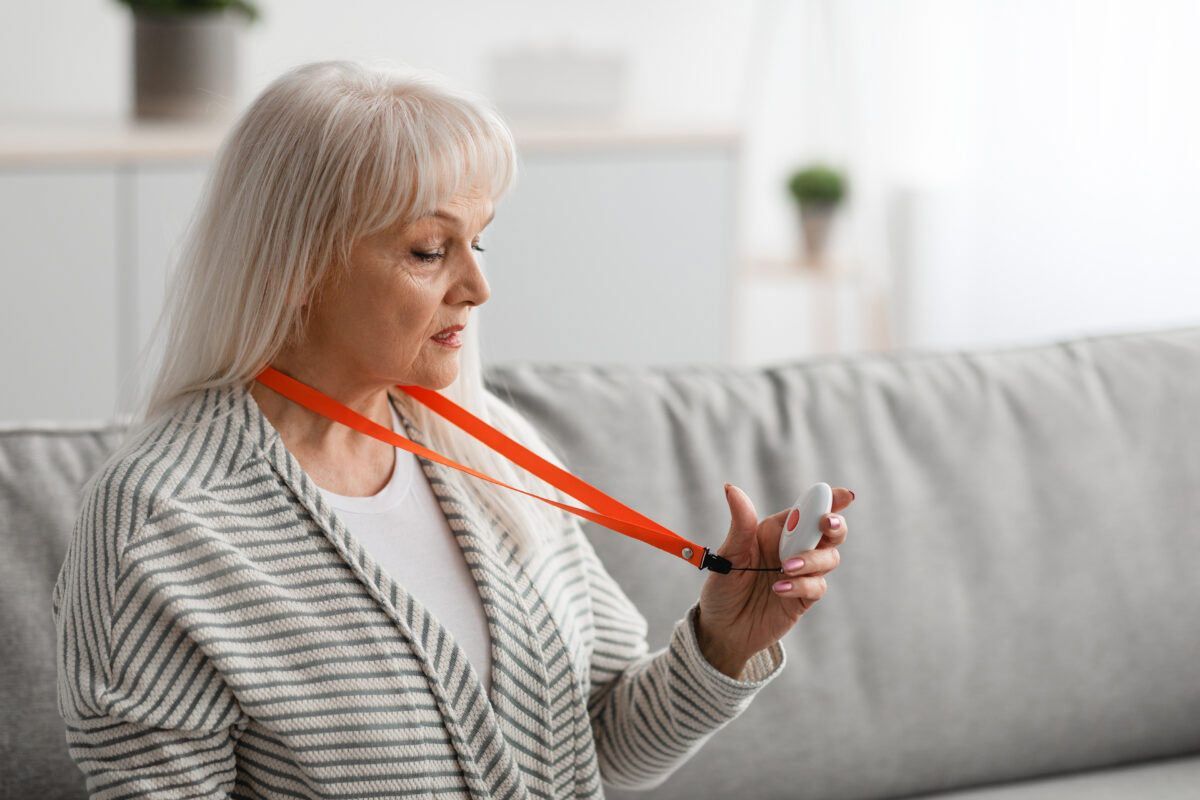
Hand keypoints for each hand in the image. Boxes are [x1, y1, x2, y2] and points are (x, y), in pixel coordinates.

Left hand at [695, 483, 854, 677]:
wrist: (722, 630)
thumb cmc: (722, 588)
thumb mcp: (728, 555)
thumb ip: (740, 524)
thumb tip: (731, 488)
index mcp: (776, 531)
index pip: (806, 509)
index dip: (828, 500)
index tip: (845, 495)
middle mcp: (793, 548)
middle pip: (829, 531)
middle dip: (835, 526)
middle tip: (827, 525)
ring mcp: (802, 573)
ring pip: (829, 558)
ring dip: (813, 559)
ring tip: (785, 568)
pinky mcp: (804, 597)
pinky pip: (816, 587)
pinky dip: (802, 585)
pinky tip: (780, 589)